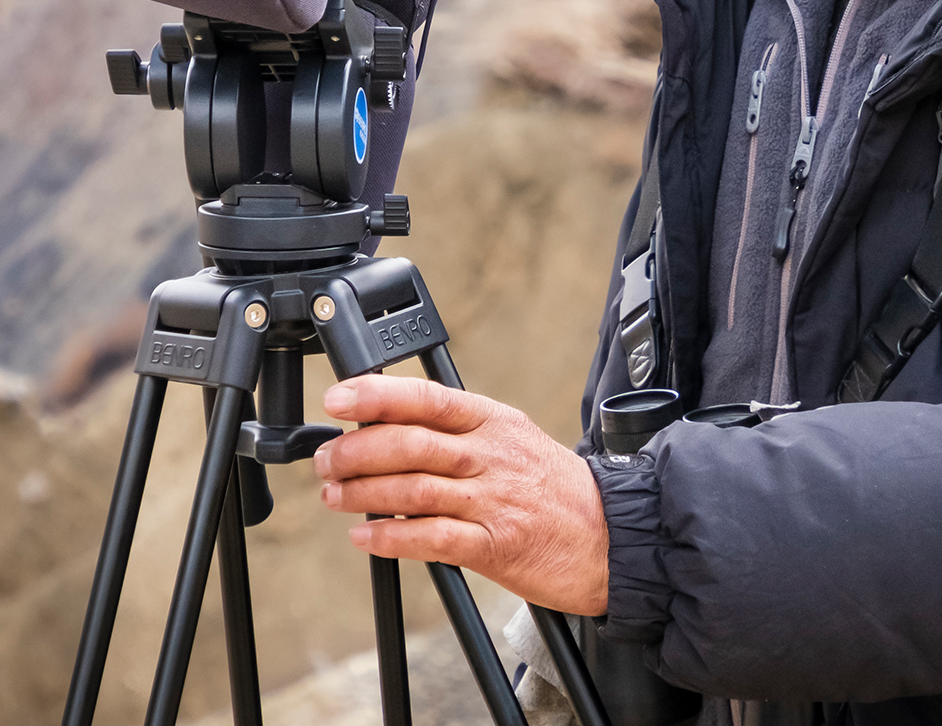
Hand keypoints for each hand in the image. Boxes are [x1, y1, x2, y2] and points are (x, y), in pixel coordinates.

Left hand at [312, 373, 609, 615]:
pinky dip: (391, 538)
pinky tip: (366, 537)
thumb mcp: (516, 440)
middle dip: (356, 451)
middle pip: (411, 444)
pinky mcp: (496, 547)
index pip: (429, 399)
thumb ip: (463, 434)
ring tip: (334, 496)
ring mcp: (494, 501)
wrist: (615, 538)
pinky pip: (432, 539)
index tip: (338, 399)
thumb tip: (395, 429)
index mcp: (496, 422)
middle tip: (326, 461)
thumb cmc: (558, 490)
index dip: (378, 396)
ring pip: (414, 489)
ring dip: (363, 493)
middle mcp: (492, 456)